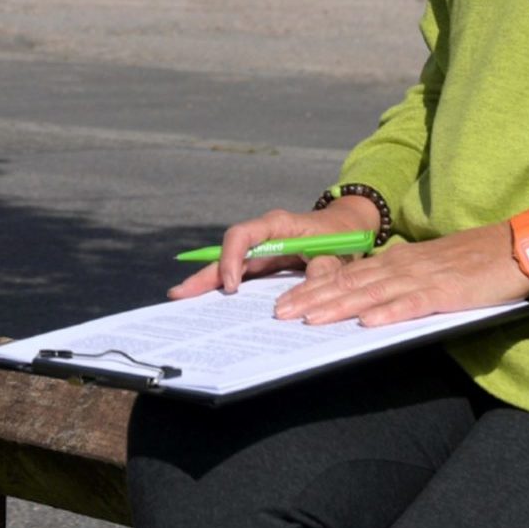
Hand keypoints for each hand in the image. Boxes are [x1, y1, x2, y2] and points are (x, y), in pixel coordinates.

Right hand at [167, 194, 382, 301]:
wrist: (348, 231)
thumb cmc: (343, 237)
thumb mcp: (340, 252)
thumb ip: (325, 269)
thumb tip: (308, 291)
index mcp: (278, 225)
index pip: (243, 235)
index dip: (232, 258)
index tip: (231, 285)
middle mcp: (264, 235)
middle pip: (227, 252)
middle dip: (205, 273)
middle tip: (180, 293)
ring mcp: (262, 250)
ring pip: (229, 264)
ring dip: (208, 281)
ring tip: (183, 298)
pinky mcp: (265, 264)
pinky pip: (241, 275)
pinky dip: (224, 287)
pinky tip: (208, 303)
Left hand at [272, 218, 528, 327]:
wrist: (518, 246)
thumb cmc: (475, 261)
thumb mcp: (429, 266)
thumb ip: (401, 280)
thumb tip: (369, 302)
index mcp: (398, 260)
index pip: (347, 275)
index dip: (314, 288)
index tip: (284, 301)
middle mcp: (404, 266)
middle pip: (349, 283)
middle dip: (312, 298)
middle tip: (279, 314)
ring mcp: (425, 278)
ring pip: (372, 293)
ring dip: (338, 306)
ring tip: (308, 319)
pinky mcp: (448, 292)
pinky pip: (414, 304)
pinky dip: (390, 313)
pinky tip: (369, 324)